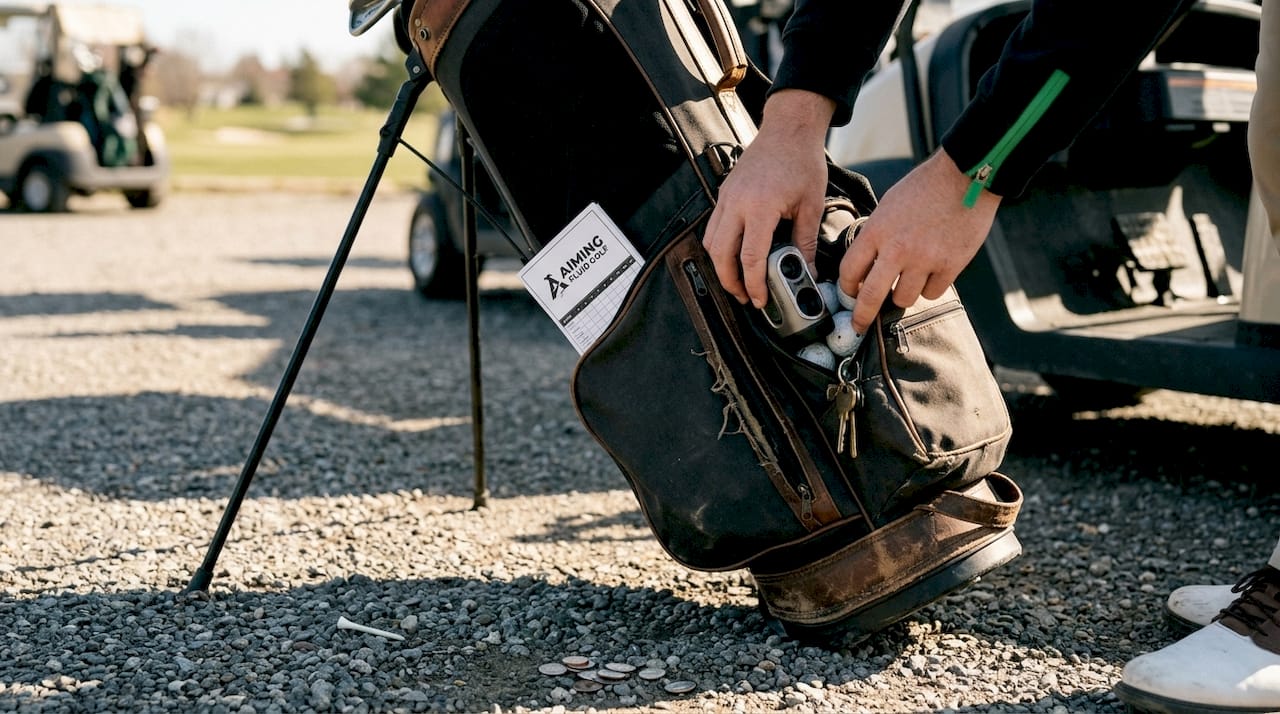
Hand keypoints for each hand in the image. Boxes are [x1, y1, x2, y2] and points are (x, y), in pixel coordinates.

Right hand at [703, 90, 835, 307]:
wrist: (789, 128)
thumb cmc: (802, 160)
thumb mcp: (811, 205)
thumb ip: (806, 242)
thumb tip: (808, 271)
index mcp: (761, 206)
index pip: (750, 256)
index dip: (753, 283)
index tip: (760, 299)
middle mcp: (737, 203)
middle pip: (720, 254)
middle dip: (730, 281)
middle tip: (745, 297)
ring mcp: (726, 197)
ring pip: (710, 242)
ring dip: (721, 266)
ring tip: (738, 280)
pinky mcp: (725, 193)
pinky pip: (713, 226)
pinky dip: (719, 246)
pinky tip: (734, 254)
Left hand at [840, 149, 1000, 334]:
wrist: (965, 177)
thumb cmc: (925, 188)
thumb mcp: (888, 206)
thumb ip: (876, 235)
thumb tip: (866, 264)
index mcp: (877, 231)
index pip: (849, 271)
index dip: (846, 288)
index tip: (849, 294)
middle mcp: (897, 249)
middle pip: (870, 296)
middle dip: (861, 316)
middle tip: (858, 326)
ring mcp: (925, 259)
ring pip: (903, 299)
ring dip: (903, 295)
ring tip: (908, 280)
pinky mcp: (950, 265)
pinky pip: (932, 293)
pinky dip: (931, 287)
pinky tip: (932, 273)